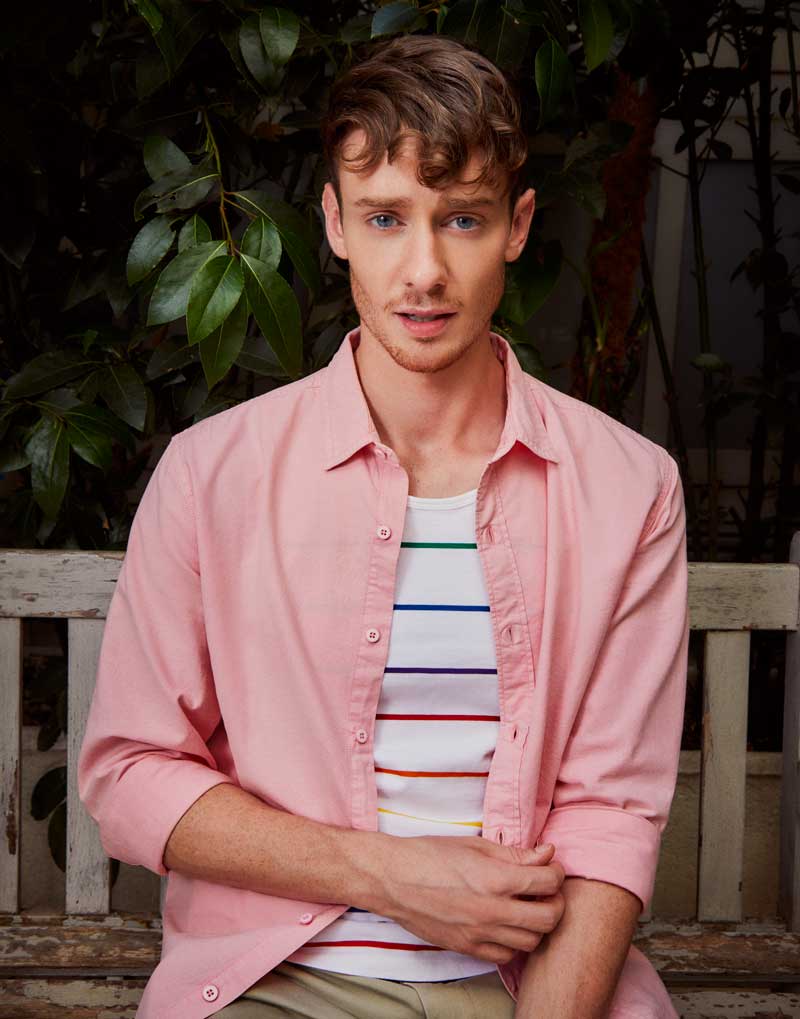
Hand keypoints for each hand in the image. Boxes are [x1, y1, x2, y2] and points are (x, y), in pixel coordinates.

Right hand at [369, 835, 564, 963]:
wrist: (392, 879)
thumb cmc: (430, 855)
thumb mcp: (474, 845)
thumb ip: (514, 854)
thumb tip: (547, 853)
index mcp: (494, 879)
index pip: (547, 882)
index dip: (556, 873)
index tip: (550, 868)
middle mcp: (491, 911)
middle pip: (549, 918)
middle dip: (555, 902)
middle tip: (546, 890)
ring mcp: (479, 934)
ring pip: (531, 942)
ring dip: (536, 924)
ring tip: (526, 906)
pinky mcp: (467, 948)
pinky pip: (506, 955)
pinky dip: (513, 942)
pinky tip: (505, 924)